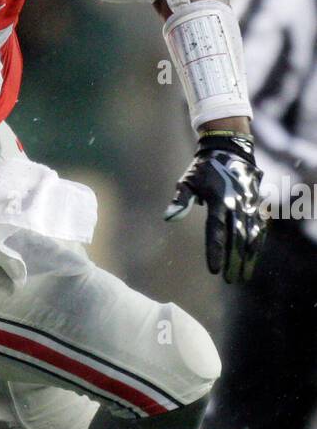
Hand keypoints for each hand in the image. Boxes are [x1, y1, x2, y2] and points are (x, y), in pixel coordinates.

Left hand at [164, 133, 264, 282]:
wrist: (229, 148)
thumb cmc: (203, 168)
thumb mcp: (188, 181)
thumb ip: (180, 200)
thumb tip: (168, 217)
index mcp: (219, 200)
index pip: (217, 231)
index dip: (216, 251)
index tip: (215, 271)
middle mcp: (237, 203)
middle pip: (236, 237)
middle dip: (234, 260)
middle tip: (230, 280)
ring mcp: (249, 203)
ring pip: (252, 234)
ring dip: (248, 256)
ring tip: (244, 275)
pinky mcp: (255, 202)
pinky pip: (259, 226)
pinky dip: (257, 242)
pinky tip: (253, 257)